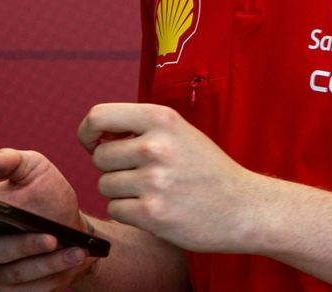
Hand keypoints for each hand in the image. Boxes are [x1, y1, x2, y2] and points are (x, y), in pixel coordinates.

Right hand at [0, 148, 97, 290]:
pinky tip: (73, 259)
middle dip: (23, 245)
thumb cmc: (48, 197)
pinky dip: (54, 274)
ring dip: (48, 262)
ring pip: (14, 273)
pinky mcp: (14, 290)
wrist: (73, 228)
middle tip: (51, 238)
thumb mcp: (36, 170)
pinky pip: (29, 289)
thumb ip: (14, 161)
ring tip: (74, 250)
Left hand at [79, 103, 267, 253]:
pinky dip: (129, 212)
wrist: (243, 207)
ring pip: (104, 185)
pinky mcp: (151, 214)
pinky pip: (114, 209)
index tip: (94, 143)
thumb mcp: (180, 133)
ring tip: (154, 191)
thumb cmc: (207, 169)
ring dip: (121, 191)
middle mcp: (155, 145)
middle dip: (112, 167)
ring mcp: (153, 181)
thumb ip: (141, 128)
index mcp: (162, 118)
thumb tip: (95, 136)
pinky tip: (156, 208)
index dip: (88, 132)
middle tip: (141, 174)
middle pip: (99, 156)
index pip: (99, 116)